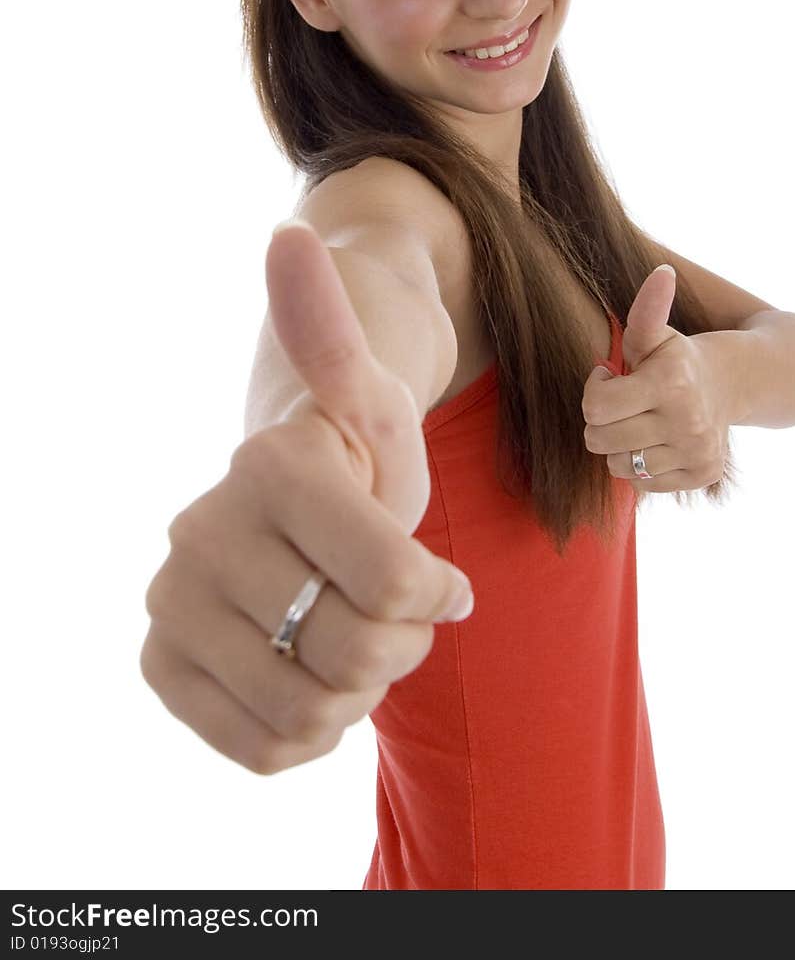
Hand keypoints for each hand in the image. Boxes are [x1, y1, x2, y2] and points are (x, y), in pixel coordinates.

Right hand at [140, 219, 473, 776]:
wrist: (294, 503)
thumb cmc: (355, 450)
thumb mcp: (373, 394)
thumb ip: (334, 328)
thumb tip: (291, 237)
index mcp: (269, 465)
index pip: (395, 581)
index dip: (436, 595)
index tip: (442, 581)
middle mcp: (199, 530)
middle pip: (356, 650)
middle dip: (401, 644)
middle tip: (393, 611)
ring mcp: (170, 600)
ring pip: (311, 709)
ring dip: (359, 689)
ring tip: (352, 638)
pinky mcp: (162, 662)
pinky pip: (263, 747)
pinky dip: (311, 731)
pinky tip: (313, 677)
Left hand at [581, 264, 730, 493]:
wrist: (734, 383)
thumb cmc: (678, 357)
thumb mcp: (656, 334)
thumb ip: (648, 307)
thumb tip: (662, 271)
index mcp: (670, 383)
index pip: (596, 407)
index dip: (595, 391)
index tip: (609, 378)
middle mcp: (687, 421)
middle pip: (600, 441)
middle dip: (601, 421)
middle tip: (621, 404)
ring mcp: (697, 451)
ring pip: (619, 467)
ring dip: (620, 446)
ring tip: (640, 424)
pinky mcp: (702, 475)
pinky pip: (643, 484)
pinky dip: (642, 467)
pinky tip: (658, 442)